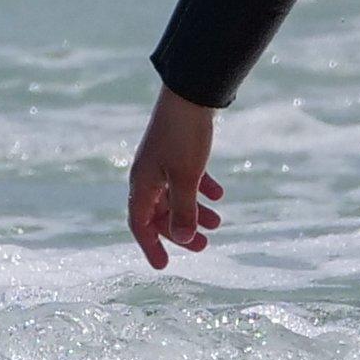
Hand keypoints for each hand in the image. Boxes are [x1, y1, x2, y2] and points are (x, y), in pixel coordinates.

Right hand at [126, 88, 223, 269]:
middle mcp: (148, 174)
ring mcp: (162, 161)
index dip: (151, 246)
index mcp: (142, 183)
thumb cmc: (184, 137)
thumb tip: (185, 240)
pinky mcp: (177, 148)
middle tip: (204, 246)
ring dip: (195, 210)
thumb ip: (184, 211)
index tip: (164, 266)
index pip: (140, 223)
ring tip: (219, 222)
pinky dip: (201, 188)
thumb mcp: (186, 179)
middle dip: (181, 231)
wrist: (191, 93)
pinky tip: (219, 193)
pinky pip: (186, 176)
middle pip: (159, 212)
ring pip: (175, 195)